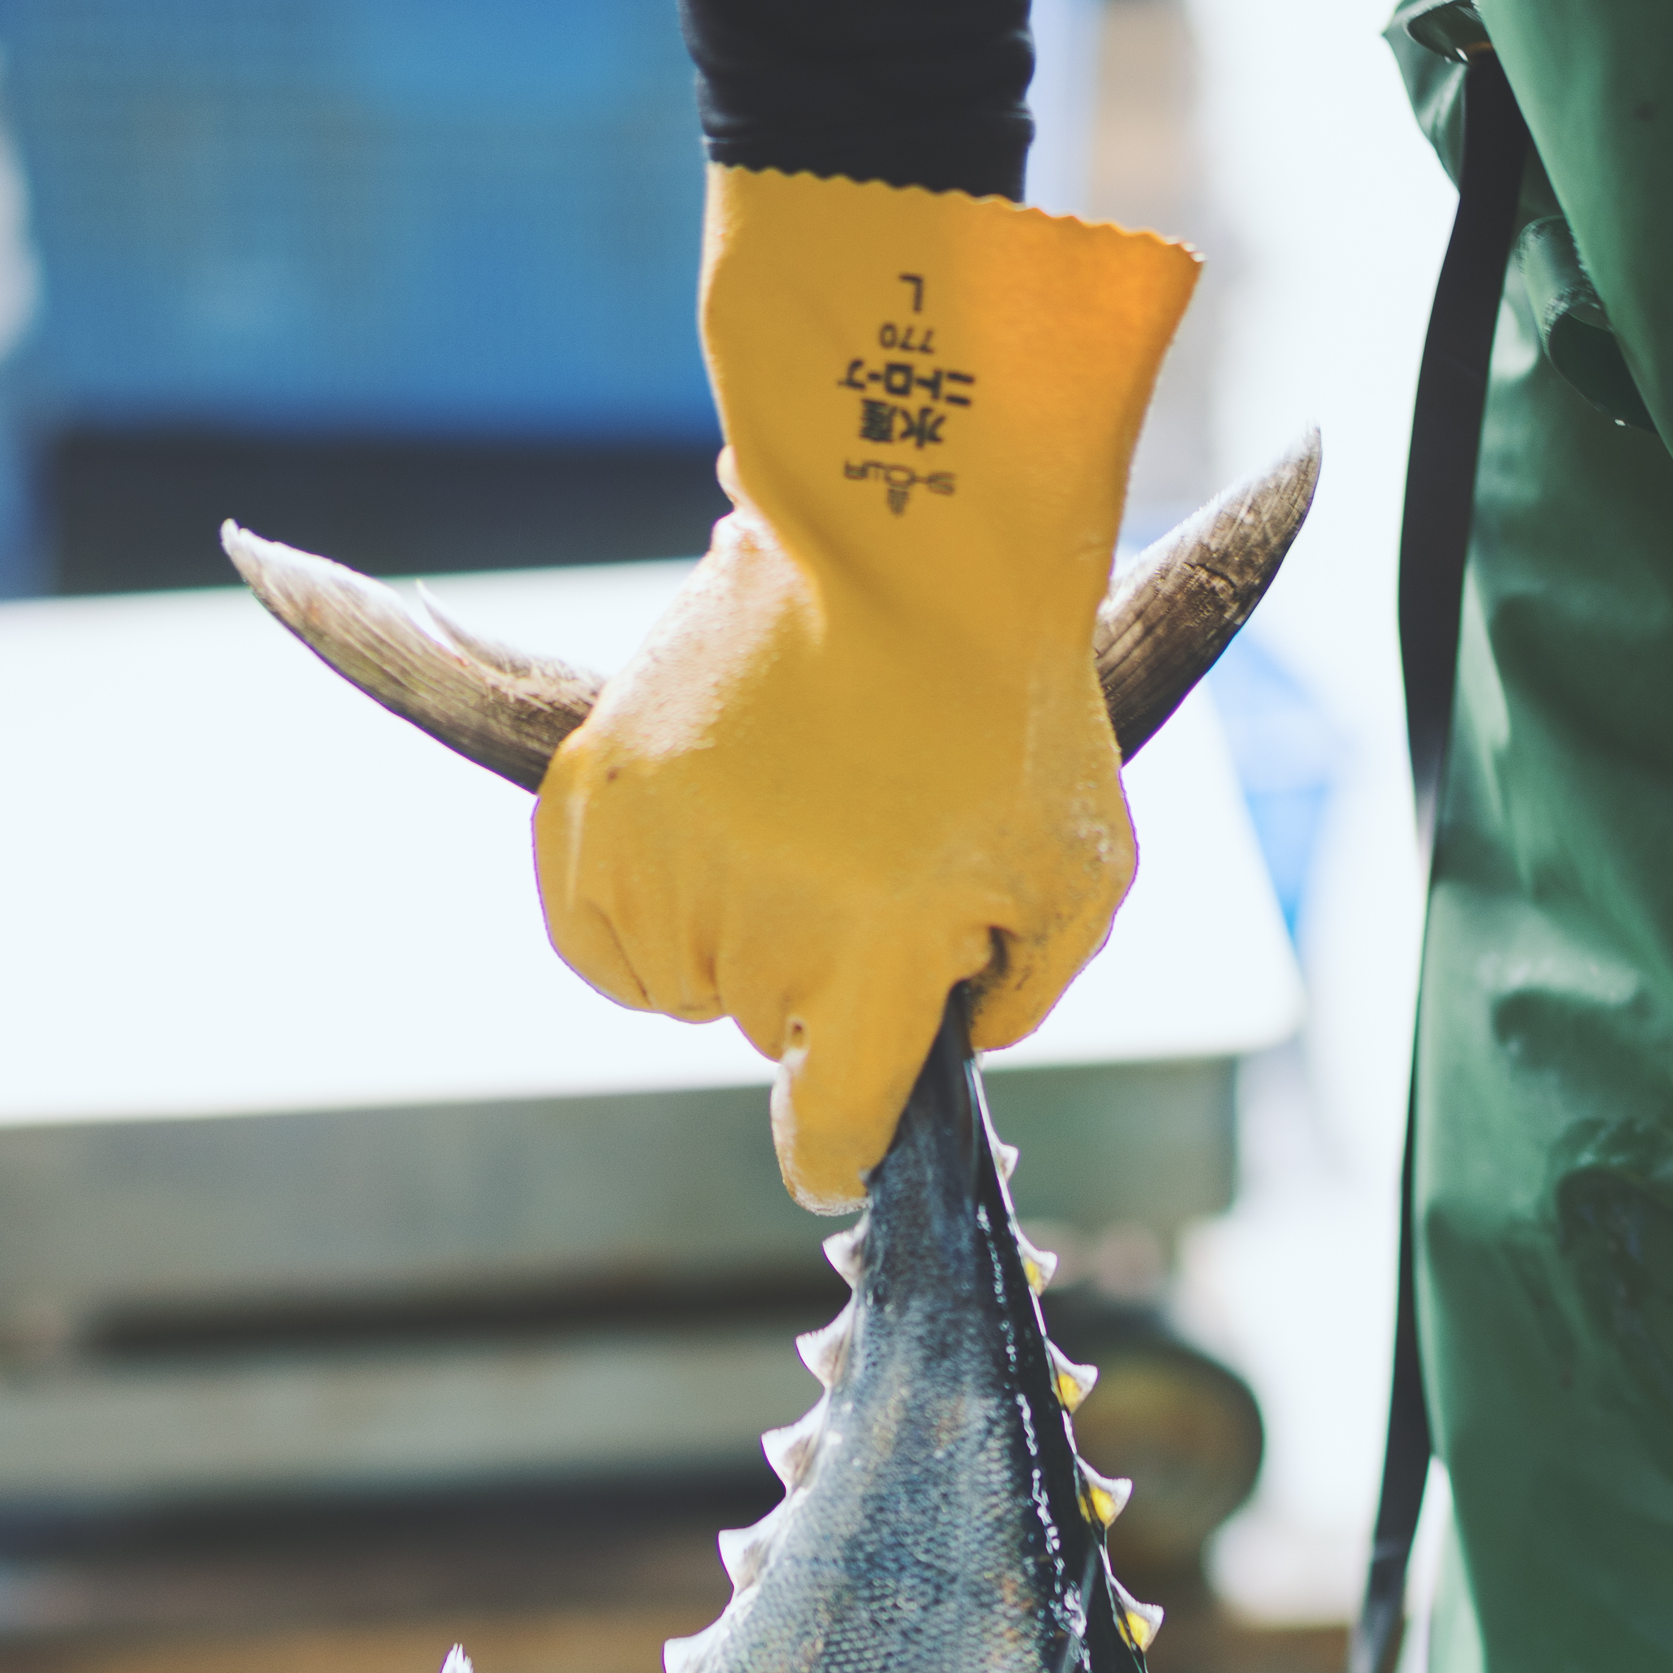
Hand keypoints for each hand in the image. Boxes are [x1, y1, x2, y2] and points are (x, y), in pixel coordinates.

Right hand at [534, 168, 1195, 1210]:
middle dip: (814, 978)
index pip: (826, 1131)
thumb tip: (942, 1048)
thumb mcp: (1082, 872)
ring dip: (725, 938)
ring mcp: (659, 859)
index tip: (840, 1141)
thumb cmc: (1010, 701)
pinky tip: (696, 848)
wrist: (908, 524)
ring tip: (790, 823)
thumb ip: (1020, 997)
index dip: (838, 1148)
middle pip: (763, 1032)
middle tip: (865, 859)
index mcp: (873, 961)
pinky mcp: (592, 794)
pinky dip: (633, 909)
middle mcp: (751, 930)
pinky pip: (590, 924)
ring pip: (675, 983)